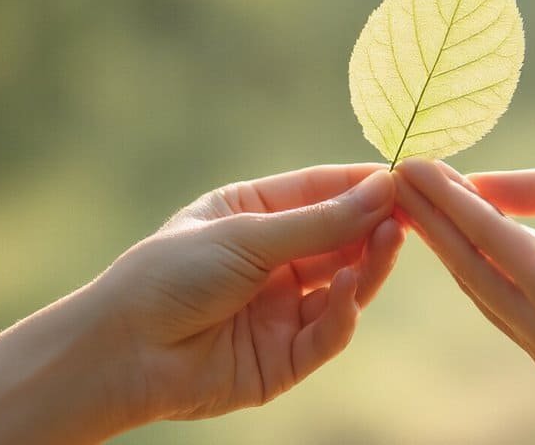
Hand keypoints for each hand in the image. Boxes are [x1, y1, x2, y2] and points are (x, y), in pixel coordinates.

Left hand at [94, 164, 402, 421]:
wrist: (123, 350)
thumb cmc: (171, 275)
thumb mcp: (247, 236)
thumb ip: (319, 222)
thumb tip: (383, 189)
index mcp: (254, 217)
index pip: (320, 193)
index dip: (362, 185)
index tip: (407, 175)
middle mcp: (273, 261)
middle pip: (340, 239)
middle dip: (374, 224)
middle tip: (411, 211)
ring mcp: (281, 310)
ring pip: (344, 285)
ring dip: (370, 263)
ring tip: (391, 238)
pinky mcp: (285, 358)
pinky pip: (328, 332)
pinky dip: (345, 310)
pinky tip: (352, 284)